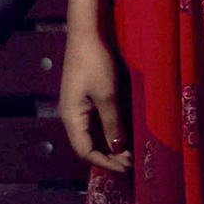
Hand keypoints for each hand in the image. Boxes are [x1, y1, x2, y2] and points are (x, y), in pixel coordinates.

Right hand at [57, 30, 132, 172]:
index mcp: (71, 118)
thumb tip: (117, 148)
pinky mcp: (85, 99)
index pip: (84, 150)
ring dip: (110, 145)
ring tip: (130, 153)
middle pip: (87, 145)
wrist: (86, 35)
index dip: (104, 162)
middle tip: (132, 163)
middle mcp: (71, 116)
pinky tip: (123, 134)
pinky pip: (95, 123)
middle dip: (109, 156)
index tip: (126, 168)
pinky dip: (108, 132)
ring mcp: (77, 107)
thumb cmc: (95, 64)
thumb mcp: (107, 96)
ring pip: (92, 135)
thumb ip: (112, 124)